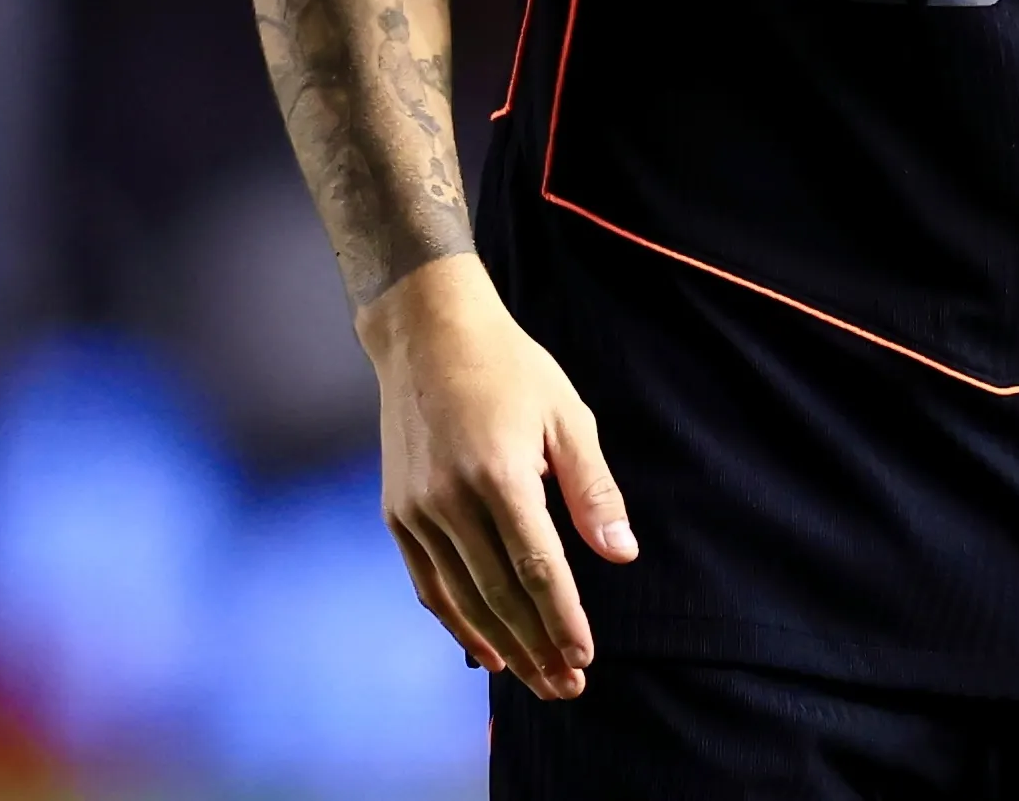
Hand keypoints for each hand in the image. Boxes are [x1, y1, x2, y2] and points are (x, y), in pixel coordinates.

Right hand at [360, 254, 637, 697]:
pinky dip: (457, 622)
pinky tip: (485, 649)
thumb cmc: (509, 369)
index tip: (585, 657)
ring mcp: (417, 509)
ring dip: (502, 647)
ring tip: (536, 680)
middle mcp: (451, 499)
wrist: (426, 332)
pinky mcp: (396, 513)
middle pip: (500, 596)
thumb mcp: (566, 416)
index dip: (562, 620)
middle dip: (538, 649)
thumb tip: (622, 554)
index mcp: (498, 472)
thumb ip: (593, 489)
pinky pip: (428, 584)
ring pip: (463, 599)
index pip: (537, 568)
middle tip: (569, 686)